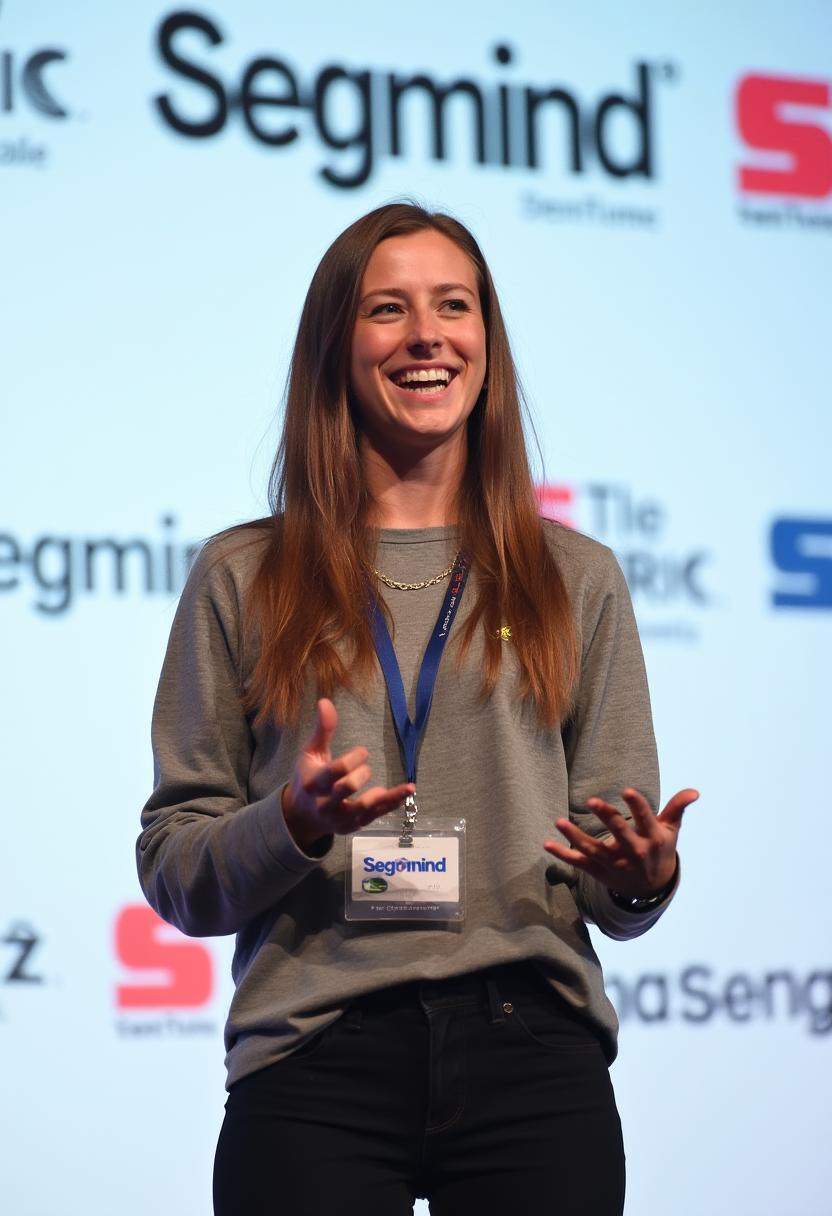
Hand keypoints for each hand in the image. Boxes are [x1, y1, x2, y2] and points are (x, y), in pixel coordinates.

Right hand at [282, 698, 414, 853]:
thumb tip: (326, 701)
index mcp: (314, 783)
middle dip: (362, 775)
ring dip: (388, 797)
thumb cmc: (307, 777)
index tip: (364, 752)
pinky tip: (406, 794)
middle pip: (348, 788)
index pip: (335, 771)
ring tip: (408, 787)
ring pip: (365, 808)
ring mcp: (339, 817)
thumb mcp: (310, 753)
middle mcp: (325, 803)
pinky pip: (374, 816)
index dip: (353, 759)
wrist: (300, 816)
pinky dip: (391, 805)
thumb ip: (322, 730)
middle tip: (367, 768)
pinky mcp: (352, 825)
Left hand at [544, 787, 698, 898]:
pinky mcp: (599, 871)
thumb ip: (678, 808)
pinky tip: (547, 844)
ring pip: (593, 849)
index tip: (627, 790)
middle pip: (618, 833)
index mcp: (651, 838)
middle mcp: (633, 852)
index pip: (644, 819)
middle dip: (606, 817)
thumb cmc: (659, 850)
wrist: (651, 889)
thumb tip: (695, 791)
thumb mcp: (671, 831)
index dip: (636, 805)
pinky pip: (579, 863)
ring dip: (575, 836)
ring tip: (559, 822)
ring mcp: (614, 863)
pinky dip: (562, 855)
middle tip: (591, 801)